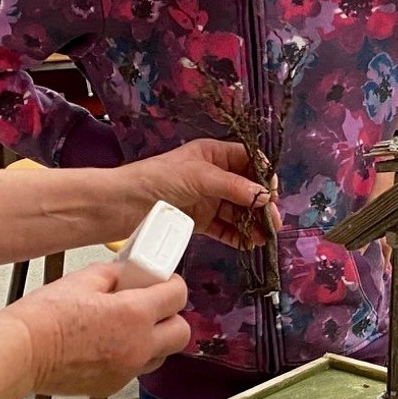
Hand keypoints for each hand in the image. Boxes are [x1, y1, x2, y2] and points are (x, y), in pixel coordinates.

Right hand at [0, 262, 190, 396]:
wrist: (19, 354)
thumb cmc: (43, 320)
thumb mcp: (83, 280)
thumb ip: (115, 274)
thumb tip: (129, 271)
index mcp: (134, 315)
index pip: (178, 296)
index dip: (172, 284)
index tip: (163, 281)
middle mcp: (138, 346)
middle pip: (182, 332)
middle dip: (172, 316)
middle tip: (152, 305)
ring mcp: (127, 370)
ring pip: (162, 355)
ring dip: (155, 339)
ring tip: (128, 326)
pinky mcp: (112, 386)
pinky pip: (136, 369)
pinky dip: (131, 356)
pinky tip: (109, 344)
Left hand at [130, 138, 280, 249]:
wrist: (122, 204)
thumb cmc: (158, 179)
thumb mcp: (200, 176)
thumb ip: (234, 186)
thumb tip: (266, 196)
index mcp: (213, 154)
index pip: (249, 160)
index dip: (264, 175)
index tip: (274, 194)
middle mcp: (214, 175)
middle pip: (248, 188)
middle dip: (263, 205)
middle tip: (275, 223)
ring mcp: (208, 199)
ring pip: (239, 211)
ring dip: (254, 224)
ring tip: (266, 238)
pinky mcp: (200, 220)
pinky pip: (226, 228)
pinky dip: (239, 236)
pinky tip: (250, 244)